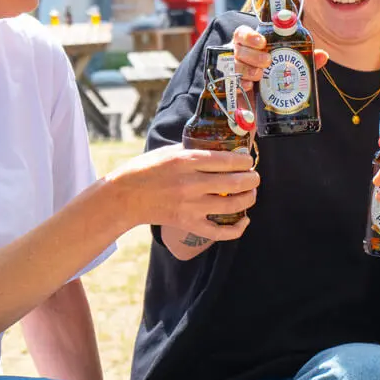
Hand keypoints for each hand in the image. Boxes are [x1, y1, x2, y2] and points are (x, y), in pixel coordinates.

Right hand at [110, 145, 259, 239]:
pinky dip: (237, 228)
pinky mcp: (188, 223)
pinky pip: (219, 231)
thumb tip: (220, 148)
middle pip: (235, 182)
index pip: (227, 160)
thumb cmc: (146, 169)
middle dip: (252, 179)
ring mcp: (190, 205)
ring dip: (249, 198)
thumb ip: (194, 151)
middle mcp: (191, 183)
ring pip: (232, 205)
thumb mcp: (169, 151)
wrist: (124, 196)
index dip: (244, 160)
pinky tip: (244, 220)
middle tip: (254, 177)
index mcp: (186, 161)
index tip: (248, 160)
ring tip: (251, 193)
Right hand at [232, 23, 328, 87]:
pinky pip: (232, 83)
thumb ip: (305, 59)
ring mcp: (235, 71)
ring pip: (236, 65)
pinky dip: (242, 83)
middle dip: (253, 55)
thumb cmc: (277, 76)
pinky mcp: (233, 88)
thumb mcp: (292, 66)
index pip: (242, 34)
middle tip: (267, 62)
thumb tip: (323, 55)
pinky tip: (250, 87)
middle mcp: (240, 56)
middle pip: (239, 49)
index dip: (250, 36)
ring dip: (248, 69)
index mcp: (251, 46)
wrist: (263, 104)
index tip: (262, 42)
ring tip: (260, 75)